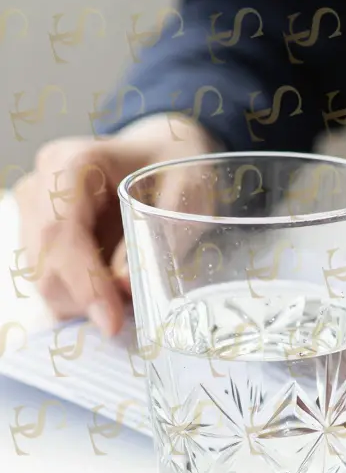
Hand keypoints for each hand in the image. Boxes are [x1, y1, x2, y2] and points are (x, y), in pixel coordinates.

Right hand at [13, 113, 218, 335]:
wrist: (159, 150)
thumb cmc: (177, 166)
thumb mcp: (188, 194)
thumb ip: (160, 235)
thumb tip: (122, 286)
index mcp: (73, 163)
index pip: (61, 233)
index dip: (83, 283)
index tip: (112, 322)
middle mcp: (40, 184)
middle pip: (44, 262)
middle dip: (86, 300)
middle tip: (134, 314)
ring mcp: (31, 208)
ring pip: (41, 277)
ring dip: (83, 301)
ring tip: (130, 298)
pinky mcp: (33, 230)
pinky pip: (49, 277)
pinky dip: (79, 295)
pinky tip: (111, 295)